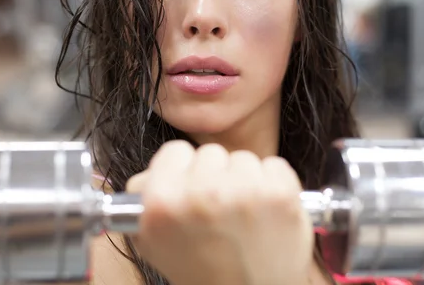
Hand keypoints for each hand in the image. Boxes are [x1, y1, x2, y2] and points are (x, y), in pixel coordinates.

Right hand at [126, 140, 314, 284]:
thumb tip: (147, 173)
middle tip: (218, 210)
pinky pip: (274, 165)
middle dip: (215, 176)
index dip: (182, 170)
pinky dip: (273, 183)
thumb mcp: (154, 242)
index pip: (174, 150)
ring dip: (245, 180)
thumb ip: (143, 200)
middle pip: (210, 153)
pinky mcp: (279, 194)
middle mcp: (202, 194)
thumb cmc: (204, 272)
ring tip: (243, 215)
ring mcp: (244, 192)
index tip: (191, 186)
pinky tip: (266, 212)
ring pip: (243, 159)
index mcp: (164, 203)